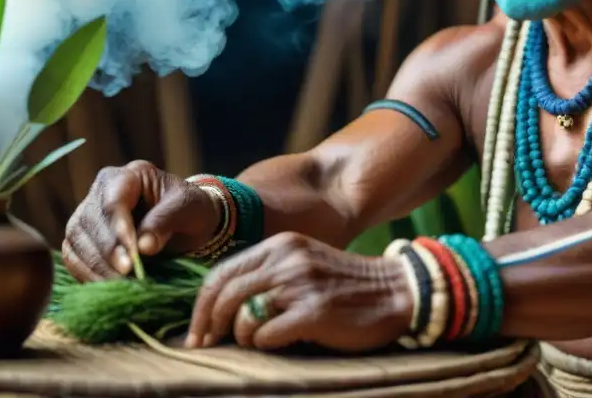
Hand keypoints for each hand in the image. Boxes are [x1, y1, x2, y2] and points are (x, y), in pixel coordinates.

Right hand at [62, 160, 221, 281]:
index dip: (119, 228)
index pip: (113, 200)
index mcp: (129, 175)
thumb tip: (144, 246)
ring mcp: (87, 216)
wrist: (185, 225)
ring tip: (120, 286)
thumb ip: (167, 220)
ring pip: (76, 241)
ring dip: (96, 267)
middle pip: (90, 221)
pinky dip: (87, 275)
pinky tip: (107, 288)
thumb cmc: (189, 209)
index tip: (132, 256)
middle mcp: (100, 192)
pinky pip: (73, 258)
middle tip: (127, 274)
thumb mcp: (190, 208)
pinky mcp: (81, 241)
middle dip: (108, 251)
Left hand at [186, 232, 412, 351]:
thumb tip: (223, 306)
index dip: (201, 305)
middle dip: (208, 326)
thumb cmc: (344, 286)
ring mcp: (301, 284)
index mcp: (281, 246)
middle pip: (225, 294)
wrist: (395, 290)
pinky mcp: (315, 311)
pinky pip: (267, 335)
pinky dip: (266, 345)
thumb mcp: (303, 264)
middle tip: (204, 347)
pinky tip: (281, 342)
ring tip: (258, 342)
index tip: (196, 330)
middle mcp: (287, 259)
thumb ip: (269, 273)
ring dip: (243, 338)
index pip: (222, 272)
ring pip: (243, 318)